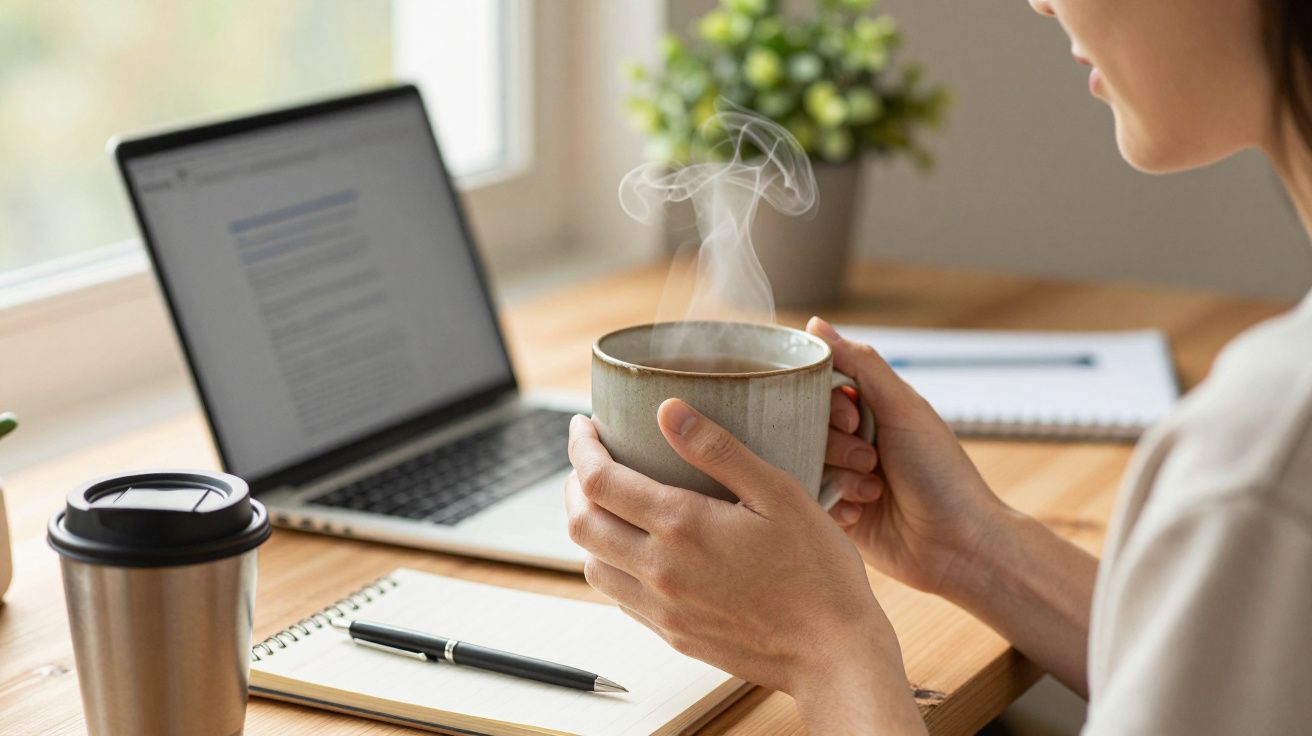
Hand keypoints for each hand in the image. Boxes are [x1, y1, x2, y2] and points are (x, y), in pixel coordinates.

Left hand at [564, 402, 923, 731]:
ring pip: (592, 565)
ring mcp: (663, 608)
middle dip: (573, 485)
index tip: (584, 426)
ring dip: (588, 529)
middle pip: (580, 524)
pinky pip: (620, 597)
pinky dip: (613, 565)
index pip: (599, 481)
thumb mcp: (779, 493)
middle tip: (591, 460)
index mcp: (682, 526)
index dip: (581, 448)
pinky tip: (638, 549)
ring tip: (609, 503)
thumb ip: (719, 449)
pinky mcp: (673, 634)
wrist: (833, 653)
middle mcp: (660, 570)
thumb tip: (668, 410)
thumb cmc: (818, 570)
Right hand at [809, 317, 1015, 598]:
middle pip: (805, 427)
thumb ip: (861, 363)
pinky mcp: (836, 515)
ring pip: (803, 464)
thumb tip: (815, 324)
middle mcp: (852, 440)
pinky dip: (834, 506)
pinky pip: (808, 501)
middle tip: (870, 460)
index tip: (853, 421)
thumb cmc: (942, 473)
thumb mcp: (904, 408)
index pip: (818, 389)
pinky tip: (861, 515)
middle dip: (835, 445)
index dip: (828, 405)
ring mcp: (842, 478)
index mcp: (869, 409)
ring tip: (872, 491)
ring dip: (838, 477)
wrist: (959, 546)